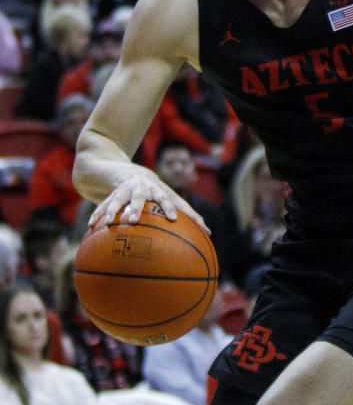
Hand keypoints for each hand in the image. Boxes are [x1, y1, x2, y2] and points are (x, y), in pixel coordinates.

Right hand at [89, 171, 210, 232]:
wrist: (124, 171)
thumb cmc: (155, 190)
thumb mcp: (170, 197)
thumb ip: (189, 214)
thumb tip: (210, 233)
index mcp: (156, 189)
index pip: (165, 197)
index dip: (168, 206)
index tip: (173, 218)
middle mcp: (138, 188)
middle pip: (138, 197)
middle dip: (136, 207)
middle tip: (134, 220)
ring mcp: (122, 190)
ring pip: (116, 200)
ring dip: (112, 210)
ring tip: (109, 223)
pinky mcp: (108, 195)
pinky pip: (101, 206)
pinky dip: (97, 215)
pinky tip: (91, 227)